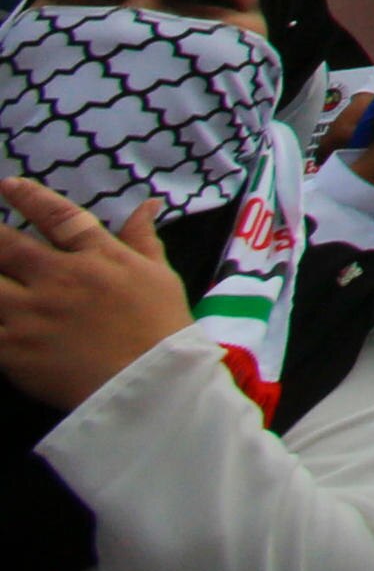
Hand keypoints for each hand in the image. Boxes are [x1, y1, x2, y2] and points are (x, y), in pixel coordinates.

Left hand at [0, 181, 190, 414]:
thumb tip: (147, 203)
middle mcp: (59, 277)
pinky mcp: (12, 348)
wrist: (148, 385)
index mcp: (97, 257)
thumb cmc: (161, 327)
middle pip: (7, 246)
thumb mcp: (159, 275)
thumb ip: (142, 239)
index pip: (57, 216)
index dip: (29, 197)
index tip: (7, 185)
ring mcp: (31, 313)